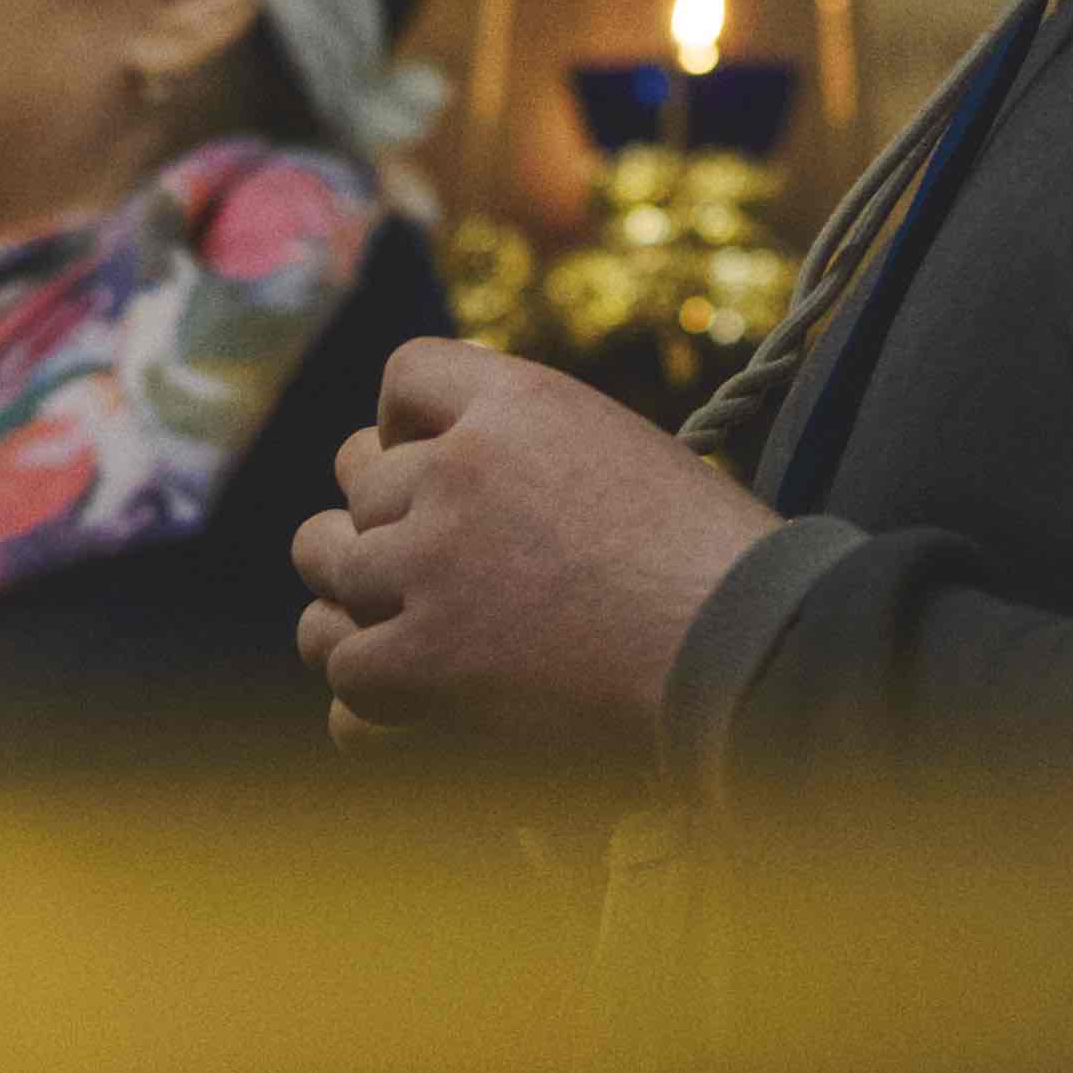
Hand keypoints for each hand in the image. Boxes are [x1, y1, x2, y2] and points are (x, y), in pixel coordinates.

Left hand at [293, 339, 778, 757]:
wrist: (744, 651)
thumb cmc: (719, 568)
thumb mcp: (631, 458)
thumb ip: (544, 453)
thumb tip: (487, 491)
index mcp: (522, 403)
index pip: (409, 373)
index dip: (403, 421)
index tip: (425, 460)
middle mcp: (461, 466)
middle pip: (358, 474)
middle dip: (381, 516)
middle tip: (415, 562)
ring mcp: (435, 559)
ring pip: (328, 559)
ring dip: (352, 592)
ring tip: (383, 620)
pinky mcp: (426, 655)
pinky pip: (345, 662)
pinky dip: (370, 686)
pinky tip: (406, 700)